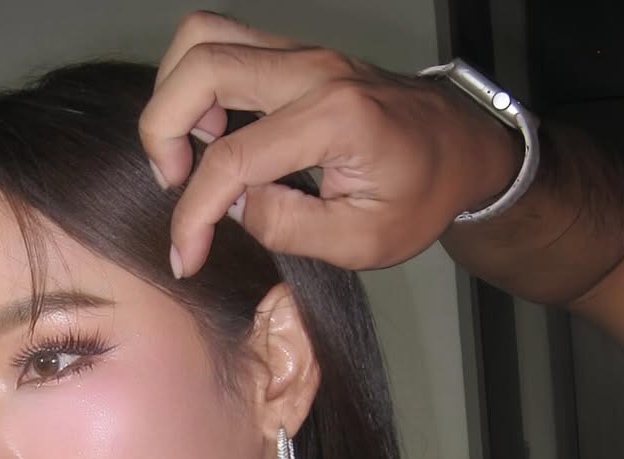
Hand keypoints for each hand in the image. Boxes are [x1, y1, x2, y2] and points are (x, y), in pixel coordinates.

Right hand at [141, 11, 519, 276]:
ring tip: (191, 155)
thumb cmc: (420, 197)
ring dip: (176, 96)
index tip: (186, 256)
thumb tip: (233, 207)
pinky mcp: (294, 53)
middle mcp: (314, 70)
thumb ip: (290, 226)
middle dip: (164, 128)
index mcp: (336, 119)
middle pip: (202, 63)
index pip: (234, 158)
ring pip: (203, 37)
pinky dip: (198, 86)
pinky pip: (224, 44)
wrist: (460, 147)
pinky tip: (215, 134)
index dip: (194, 214)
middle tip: (174, 183)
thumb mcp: (363, 241)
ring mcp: (302, 52)